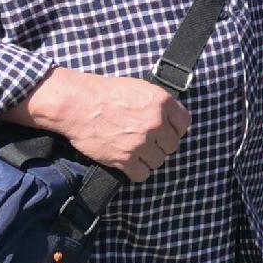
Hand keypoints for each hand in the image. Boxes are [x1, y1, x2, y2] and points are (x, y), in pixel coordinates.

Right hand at [24, 68, 187, 181]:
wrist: (78, 104)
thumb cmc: (106, 92)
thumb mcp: (139, 88)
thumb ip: (159, 104)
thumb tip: (171, 118)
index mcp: (162, 102)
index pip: (184, 124)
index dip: (175, 129)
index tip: (166, 131)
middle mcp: (155, 123)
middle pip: (172, 145)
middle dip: (160, 145)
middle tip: (147, 142)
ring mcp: (141, 142)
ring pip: (158, 161)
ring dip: (148, 158)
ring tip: (135, 151)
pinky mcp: (124, 159)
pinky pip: (142, 174)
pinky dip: (136, 171)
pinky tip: (129, 162)